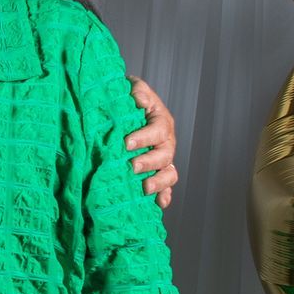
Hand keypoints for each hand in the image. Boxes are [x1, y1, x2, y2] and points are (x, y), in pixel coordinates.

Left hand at [126, 76, 177, 208]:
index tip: (127, 143)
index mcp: (161, 122)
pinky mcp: (157, 173)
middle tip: (132, 166)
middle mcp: (166, 142)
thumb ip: (138, 91)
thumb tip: (139, 99)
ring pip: (169, 173)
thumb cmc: (129, 100)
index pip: (157, 130)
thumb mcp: (133, 89)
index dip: (144, 137)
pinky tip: (159, 204)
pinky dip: (164, 196)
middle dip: (149, 162)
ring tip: (145, 188)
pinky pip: (166, 187)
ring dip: (159, 182)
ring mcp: (163, 160)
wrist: (125, 112)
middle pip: (164, 155)